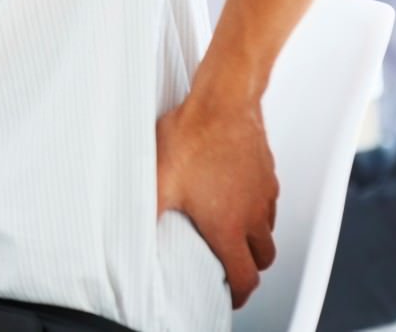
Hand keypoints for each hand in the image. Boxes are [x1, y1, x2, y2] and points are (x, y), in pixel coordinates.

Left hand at [156, 90, 277, 308]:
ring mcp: (263, 192)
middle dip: (247, 267)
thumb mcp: (158, 180)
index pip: (245, 278)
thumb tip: (128, 233)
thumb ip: (146, 212)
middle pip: (262, 258)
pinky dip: (255, 209)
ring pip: (267, 229)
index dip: (238, 295)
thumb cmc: (192, 136)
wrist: (222, 100)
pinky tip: (231, 194)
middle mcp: (253, 213)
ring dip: (252, 238)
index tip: (229, 295)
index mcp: (229, 225)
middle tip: (227, 264)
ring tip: (227, 230)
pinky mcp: (266, 172)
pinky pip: (267, 202)